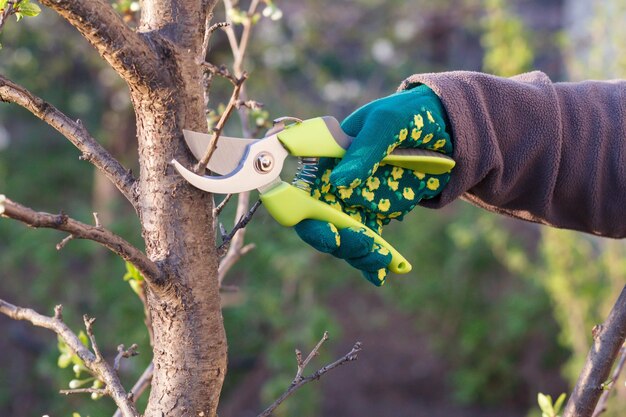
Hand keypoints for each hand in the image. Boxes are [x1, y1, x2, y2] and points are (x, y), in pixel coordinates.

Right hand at [294, 85, 452, 285]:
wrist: (446, 127)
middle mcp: (334, 183)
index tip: (330, 232)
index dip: (306, 217)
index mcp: (326, 158)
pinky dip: (374, 261)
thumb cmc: (409, 115)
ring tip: (382, 260)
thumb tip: (339, 183)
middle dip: (338, 241)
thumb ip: (364, 150)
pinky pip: (369, 241)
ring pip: (345, 237)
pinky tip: (382, 274)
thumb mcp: (388, 123)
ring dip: (359, 254)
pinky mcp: (376, 214)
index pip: (302, 193)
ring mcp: (355, 201)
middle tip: (364, 246)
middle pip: (320, 223)